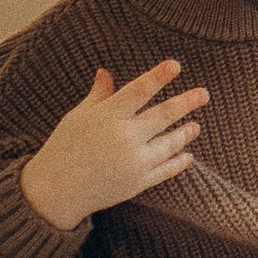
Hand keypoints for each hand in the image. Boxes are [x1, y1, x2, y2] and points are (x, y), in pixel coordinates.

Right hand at [19, 61, 204, 231]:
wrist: (53, 192)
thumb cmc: (63, 148)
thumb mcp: (78, 117)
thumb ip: (99, 96)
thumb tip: (105, 71)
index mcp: (107, 116)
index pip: (139, 90)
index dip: (158, 76)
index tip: (176, 65)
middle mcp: (123, 137)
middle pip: (162, 115)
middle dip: (186, 102)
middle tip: (204, 93)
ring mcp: (132, 162)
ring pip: (169, 143)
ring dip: (185, 133)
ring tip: (196, 125)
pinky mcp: (136, 184)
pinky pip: (165, 170)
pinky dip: (178, 162)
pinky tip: (187, 155)